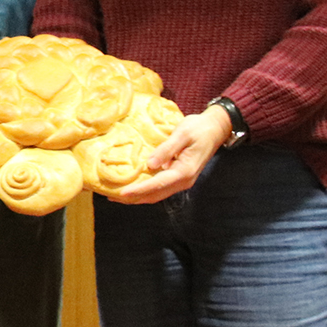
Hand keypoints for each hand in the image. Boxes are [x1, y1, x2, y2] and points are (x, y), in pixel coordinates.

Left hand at [108, 105, 234, 203]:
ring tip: (117, 195)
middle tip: (111, 196)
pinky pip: (160, 188)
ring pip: (157, 194)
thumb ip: (167, 149)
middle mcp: (183, 181)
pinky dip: (145, 190)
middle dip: (134, 198)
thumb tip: (150, 165)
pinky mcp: (179, 177)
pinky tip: (133, 186)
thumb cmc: (199, 128)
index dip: (138, 190)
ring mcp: (182, 181)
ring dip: (138, 196)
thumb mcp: (182, 134)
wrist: (215, 128)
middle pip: (155, 195)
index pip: (157, 185)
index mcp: (184, 171)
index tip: (122, 193)